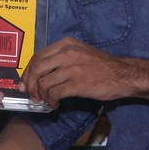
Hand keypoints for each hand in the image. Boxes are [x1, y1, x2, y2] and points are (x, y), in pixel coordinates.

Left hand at [24, 37, 144, 108]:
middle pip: (36, 69)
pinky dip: (52, 101)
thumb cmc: (102, 66)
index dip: (28, 72)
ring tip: (47, 101)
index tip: (25, 83)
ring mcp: (72, 68)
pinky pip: (55, 93)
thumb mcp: (80, 53)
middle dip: (30, 85)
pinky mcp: (78, 84)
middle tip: (32, 95)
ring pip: (43, 83)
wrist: (124, 75)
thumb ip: (61, 58)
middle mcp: (67, 54)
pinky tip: (56, 105)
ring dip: (42, 95)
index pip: (37, 56)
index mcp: (66, 44)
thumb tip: (41, 73)